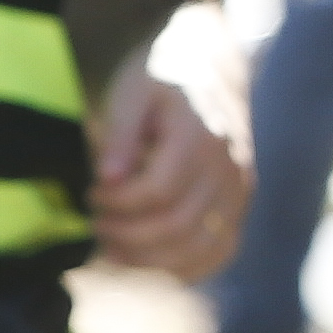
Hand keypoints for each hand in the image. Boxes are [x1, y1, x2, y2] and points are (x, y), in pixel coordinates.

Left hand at [86, 36, 251, 277]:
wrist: (213, 64)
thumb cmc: (163, 75)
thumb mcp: (133, 91)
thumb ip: (121, 134)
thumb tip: (108, 178)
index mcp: (200, 136)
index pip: (158, 192)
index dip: (117, 203)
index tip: (92, 192)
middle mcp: (228, 168)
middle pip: (177, 226)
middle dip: (125, 234)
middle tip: (96, 223)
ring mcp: (239, 189)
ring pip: (200, 248)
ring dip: (151, 259)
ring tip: (115, 247)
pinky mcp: (240, 203)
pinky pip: (221, 251)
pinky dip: (186, 268)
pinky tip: (151, 262)